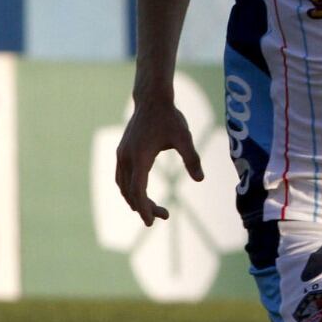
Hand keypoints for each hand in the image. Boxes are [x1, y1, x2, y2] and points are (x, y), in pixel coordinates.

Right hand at [114, 100, 203, 225]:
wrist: (152, 99)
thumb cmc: (169, 117)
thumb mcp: (184, 137)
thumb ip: (192, 158)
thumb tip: (201, 179)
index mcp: (140, 156)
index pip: (138, 190)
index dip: (144, 208)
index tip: (151, 222)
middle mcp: (126, 157)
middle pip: (130, 192)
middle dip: (144, 207)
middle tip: (165, 215)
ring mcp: (121, 154)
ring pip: (123, 186)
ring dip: (136, 200)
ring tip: (154, 209)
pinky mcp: (121, 151)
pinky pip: (121, 177)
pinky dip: (130, 190)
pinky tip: (141, 193)